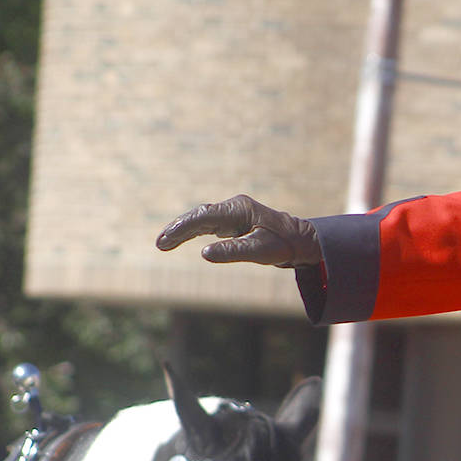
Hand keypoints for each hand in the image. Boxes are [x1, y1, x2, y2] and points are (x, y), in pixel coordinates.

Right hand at [155, 195, 321, 266]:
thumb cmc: (284, 245)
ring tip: (163, 243)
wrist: (301, 240)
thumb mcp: (260, 251)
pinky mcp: (234, 220)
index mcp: (239, 210)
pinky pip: (208, 224)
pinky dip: (193, 231)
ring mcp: (233, 212)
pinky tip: (180, 238)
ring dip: (182, 230)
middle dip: (178, 228)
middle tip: (160, 244)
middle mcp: (234, 207)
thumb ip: (233, 251)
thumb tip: (204, 253)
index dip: (183, 228)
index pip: (204, 216)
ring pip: (201, 219)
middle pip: (199, 215)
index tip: (166, 240)